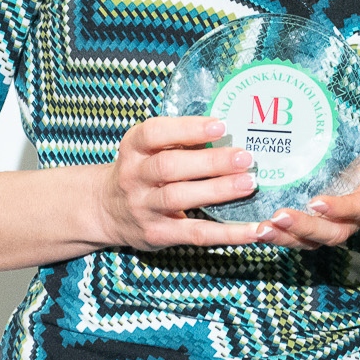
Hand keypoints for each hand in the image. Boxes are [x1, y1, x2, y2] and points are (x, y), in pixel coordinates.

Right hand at [94, 115, 264, 249]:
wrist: (107, 210)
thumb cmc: (142, 171)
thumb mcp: (148, 150)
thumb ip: (179, 141)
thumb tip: (230, 132)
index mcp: (133, 148)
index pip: (154, 133)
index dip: (187, 128)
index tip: (221, 126)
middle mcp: (134, 176)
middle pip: (169, 167)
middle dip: (210, 161)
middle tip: (244, 157)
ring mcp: (144, 207)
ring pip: (179, 198)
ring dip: (218, 190)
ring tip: (248, 183)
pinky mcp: (158, 234)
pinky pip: (195, 234)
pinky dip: (226, 233)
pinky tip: (251, 230)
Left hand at [253, 43, 359, 248]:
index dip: (342, 208)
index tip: (317, 203)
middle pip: (335, 232)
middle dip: (306, 229)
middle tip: (277, 218)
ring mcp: (342, 221)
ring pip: (317, 241)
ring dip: (288, 239)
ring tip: (260, 230)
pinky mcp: (326, 224)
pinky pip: (306, 240)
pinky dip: (283, 240)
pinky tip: (256, 231)